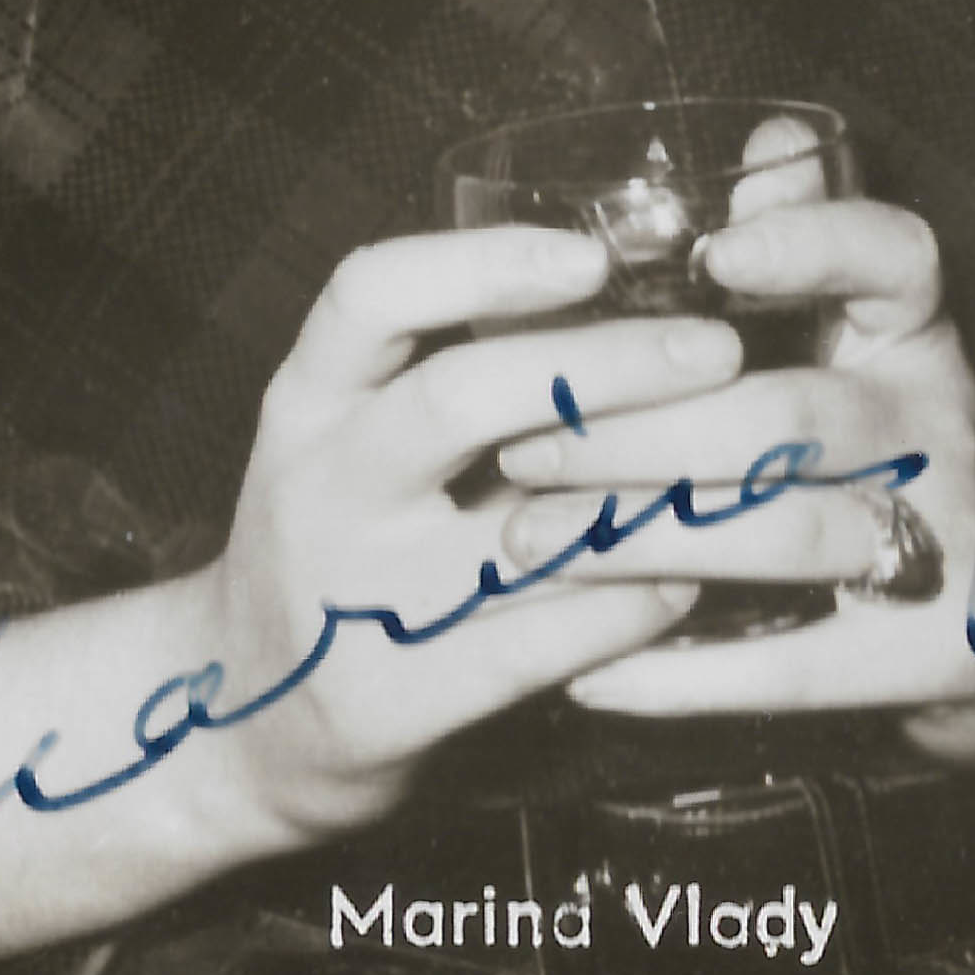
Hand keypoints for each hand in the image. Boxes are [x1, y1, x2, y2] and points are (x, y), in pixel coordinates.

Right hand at [200, 228, 730, 844]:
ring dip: (642, 493)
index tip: (593, 254)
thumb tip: (620, 280)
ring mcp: (349, 600)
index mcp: (306, 402)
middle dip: (602, 367)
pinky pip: (534, 645)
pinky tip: (687, 578)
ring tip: (737, 462)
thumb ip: (448, 369)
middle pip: (457, 398)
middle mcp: (318, 487)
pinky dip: (626, 607)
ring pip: (516, 532)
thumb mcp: (348, 438)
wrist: (237, 720)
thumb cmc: (339, 545)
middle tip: (716, 351)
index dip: (484, 263)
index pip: (369, 294)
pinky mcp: (392, 701)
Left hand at [485, 191, 974, 766]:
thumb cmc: (911, 462)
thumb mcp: (886, 351)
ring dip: (639, 540)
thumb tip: (766, 133)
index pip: (896, 259)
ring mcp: (947, 548)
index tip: (711, 254)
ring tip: (524, 545)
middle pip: (790, 416)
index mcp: (921, 342)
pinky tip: (587, 670)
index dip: (811, 243)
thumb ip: (821, 250)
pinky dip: (680, 674)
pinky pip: (793, 669)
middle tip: (518, 444)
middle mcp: (944, 430)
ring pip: (784, 534)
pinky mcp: (930, 661)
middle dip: (639, 430)